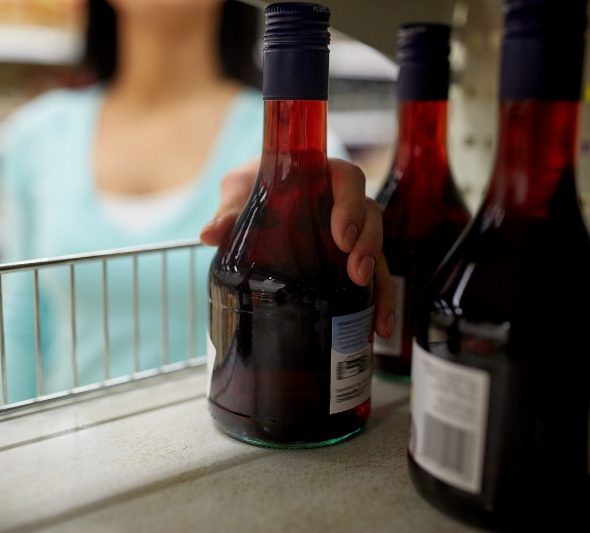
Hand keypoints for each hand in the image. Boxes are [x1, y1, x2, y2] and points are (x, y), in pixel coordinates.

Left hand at [200, 157, 395, 338]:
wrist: (251, 201)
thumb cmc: (250, 188)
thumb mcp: (237, 192)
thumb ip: (229, 211)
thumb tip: (209, 235)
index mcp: (320, 176)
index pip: (347, 179)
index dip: (350, 205)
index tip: (342, 235)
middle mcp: (342, 203)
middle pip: (370, 217)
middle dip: (369, 248)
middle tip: (357, 275)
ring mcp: (349, 233)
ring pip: (377, 250)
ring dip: (380, 284)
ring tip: (377, 317)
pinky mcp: (346, 260)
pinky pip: (372, 277)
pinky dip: (377, 303)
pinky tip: (379, 329)